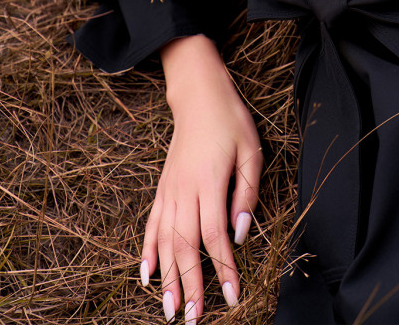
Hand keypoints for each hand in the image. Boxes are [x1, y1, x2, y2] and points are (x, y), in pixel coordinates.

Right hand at [140, 35, 263, 321]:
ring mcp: (169, 190)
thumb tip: (241, 231)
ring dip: (167, 278)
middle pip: (185, 247)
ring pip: (165, 241)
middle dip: (190, 286)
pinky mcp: (162, 188)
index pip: (215, 236)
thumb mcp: (251, 150)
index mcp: (209, 182)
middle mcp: (184, 191)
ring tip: (168, 310)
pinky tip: (146, 275)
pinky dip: (147, 251)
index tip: (232, 296)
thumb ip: (246, 192)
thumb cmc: (230, 121)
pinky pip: (151, 225)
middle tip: (193, 319)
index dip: (223, 269)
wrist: (198, 95)